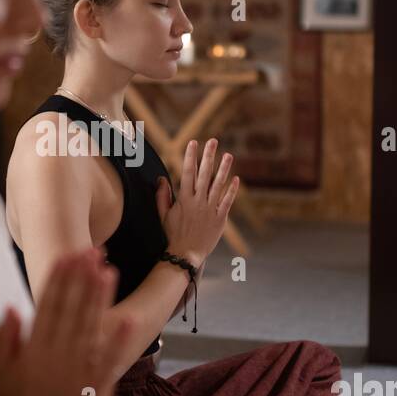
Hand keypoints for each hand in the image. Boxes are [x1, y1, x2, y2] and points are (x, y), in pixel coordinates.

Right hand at [0, 248, 133, 395]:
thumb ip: (5, 341)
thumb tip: (12, 308)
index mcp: (35, 350)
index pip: (48, 305)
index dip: (59, 278)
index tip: (66, 255)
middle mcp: (58, 357)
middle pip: (72, 309)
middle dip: (82, 277)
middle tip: (92, 250)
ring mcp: (79, 373)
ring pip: (91, 327)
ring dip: (101, 298)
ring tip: (109, 270)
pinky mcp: (96, 391)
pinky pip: (110, 362)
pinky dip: (119, 340)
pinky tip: (129, 319)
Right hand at [155, 138, 237, 265]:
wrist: (186, 254)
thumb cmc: (173, 235)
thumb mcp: (164, 215)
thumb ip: (162, 196)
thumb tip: (161, 179)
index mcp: (184, 199)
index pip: (187, 172)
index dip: (191, 156)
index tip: (193, 143)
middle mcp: (198, 201)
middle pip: (204, 174)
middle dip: (208, 156)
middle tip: (213, 141)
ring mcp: (210, 210)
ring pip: (218, 185)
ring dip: (224, 169)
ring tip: (228, 155)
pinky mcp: (220, 219)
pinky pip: (227, 202)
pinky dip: (232, 190)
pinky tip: (236, 179)